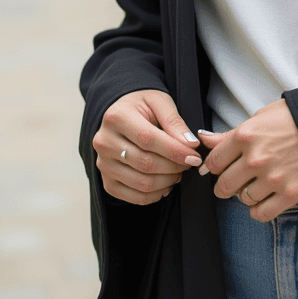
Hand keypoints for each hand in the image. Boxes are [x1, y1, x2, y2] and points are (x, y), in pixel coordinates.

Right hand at [93, 89, 202, 204]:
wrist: (120, 114)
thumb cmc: (141, 106)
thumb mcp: (159, 101)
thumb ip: (174, 121)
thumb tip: (190, 145)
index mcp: (117, 117)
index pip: (148, 139)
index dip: (174, 150)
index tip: (194, 155)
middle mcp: (105, 142)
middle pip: (145, 163)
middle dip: (174, 167)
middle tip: (189, 163)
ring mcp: (103, 165)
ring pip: (142, 183)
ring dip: (167, 181)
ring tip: (179, 172)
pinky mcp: (107, 182)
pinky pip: (134, 197)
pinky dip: (155, 195)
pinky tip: (165, 183)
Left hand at [199, 99, 297, 221]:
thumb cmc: (295, 118)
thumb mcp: (261, 117)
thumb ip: (230, 133)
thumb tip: (204, 138)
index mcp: (246, 135)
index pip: (214, 162)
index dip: (214, 166)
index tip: (220, 167)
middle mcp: (256, 158)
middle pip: (224, 185)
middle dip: (226, 184)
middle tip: (235, 180)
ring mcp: (272, 178)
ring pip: (243, 199)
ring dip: (246, 195)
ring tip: (257, 184)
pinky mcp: (289, 195)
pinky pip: (261, 214)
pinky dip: (259, 210)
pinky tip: (265, 199)